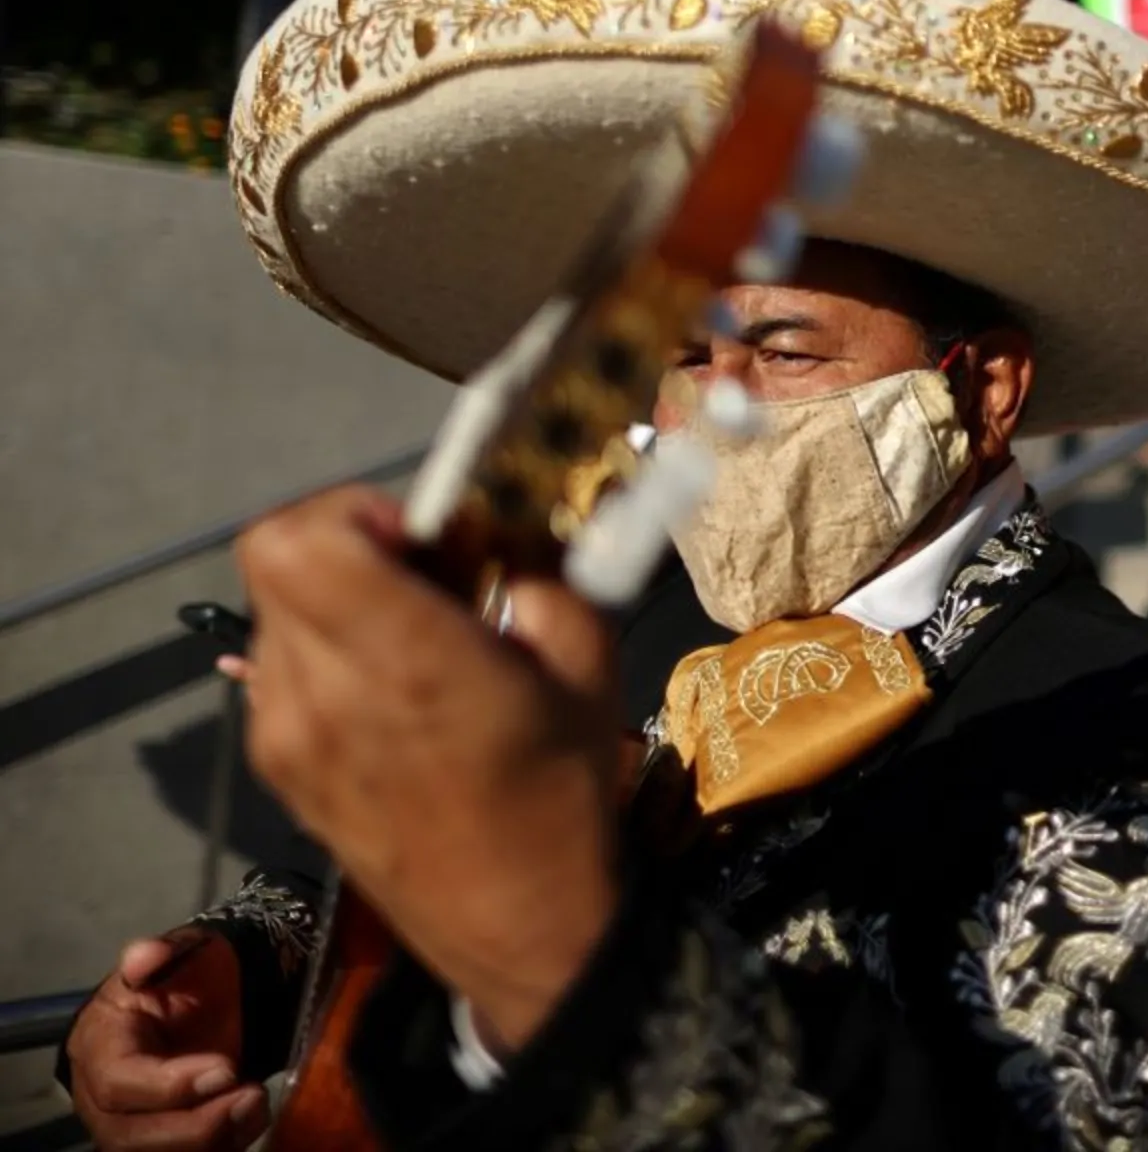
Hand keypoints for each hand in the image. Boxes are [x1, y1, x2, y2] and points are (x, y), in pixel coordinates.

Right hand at [66, 929, 266, 1150]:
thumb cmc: (188, 977)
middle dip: (192, 1125)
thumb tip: (144, 955)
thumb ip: (161, 953)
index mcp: (98, 1045)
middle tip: (250, 1096)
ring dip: (210, 1140)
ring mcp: (129, 1123)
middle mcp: (102, 1096)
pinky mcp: (162, 1139)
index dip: (168, 1086)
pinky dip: (223, 1145)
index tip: (226, 1068)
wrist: (209, 997)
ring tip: (257, 1105)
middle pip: (127, 1135)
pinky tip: (253, 1118)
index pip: (116, 1082)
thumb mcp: (182, 954)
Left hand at [234, 487, 622, 1051]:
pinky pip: (277, 671)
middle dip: (349, 545)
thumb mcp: (586, 661)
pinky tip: (387, 693)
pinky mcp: (277, 769)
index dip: (349, 511)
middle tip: (420, 575)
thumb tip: (492, 530)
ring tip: (407, 637)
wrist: (518, 924)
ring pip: (274, 614)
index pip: (294, 541)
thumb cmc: (563, 793)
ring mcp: (286, 736)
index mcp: (406, 660)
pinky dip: (323, 654)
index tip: (418, 537)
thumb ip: (537, 570)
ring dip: (334, 600)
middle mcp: (324, 693)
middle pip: (274, 562)